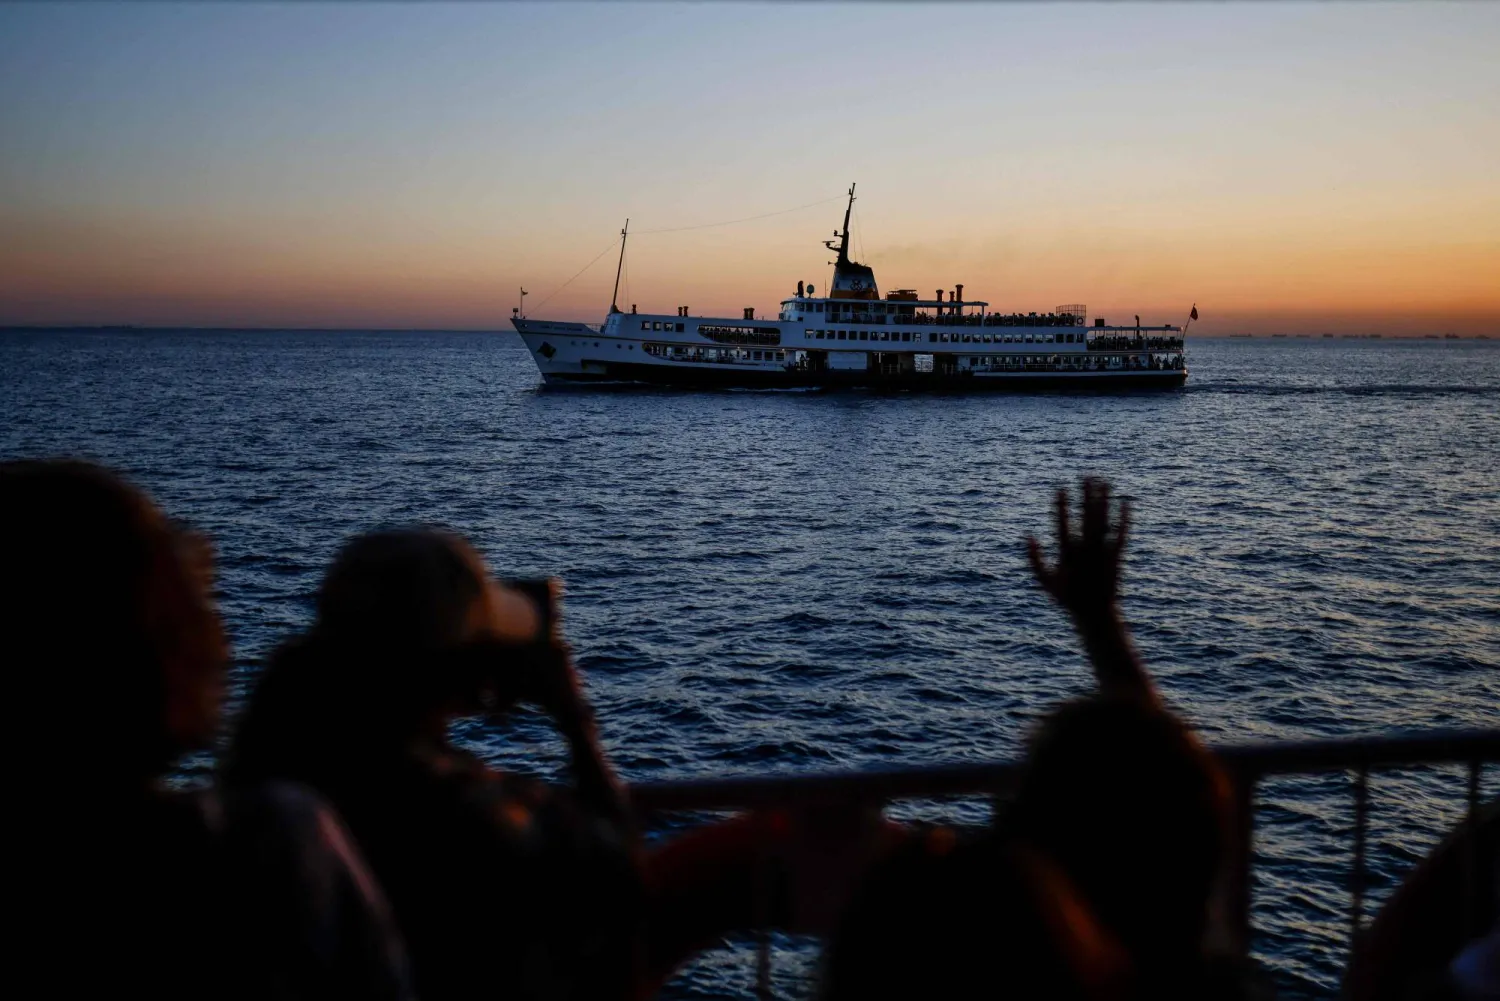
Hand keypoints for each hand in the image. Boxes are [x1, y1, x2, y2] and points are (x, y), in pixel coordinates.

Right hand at [1026, 478, 1130, 624]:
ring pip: (1104, 521)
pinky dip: (1123, 519)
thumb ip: (1034, 559)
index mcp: (1067, 555)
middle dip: (1086, 496)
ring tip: (1103, 482)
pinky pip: (1121, 535)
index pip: (1063, 524)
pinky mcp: (1117, 557)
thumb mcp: (1044, 581)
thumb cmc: (1067, 598)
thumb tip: (1028, 536)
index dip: (1061, 505)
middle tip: (1086, 476)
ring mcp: (1103, 553)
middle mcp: (1086, 551)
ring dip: (1104, 500)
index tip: (1060, 488)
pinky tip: (1125, 504)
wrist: (1095, 615)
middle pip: (1087, 517)